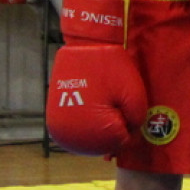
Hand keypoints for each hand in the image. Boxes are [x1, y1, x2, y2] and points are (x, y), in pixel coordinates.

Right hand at [46, 0, 146, 155]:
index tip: (129, 109)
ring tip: (107, 108)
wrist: (86, 46)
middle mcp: (69, 134)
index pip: (119, 142)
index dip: (129, 127)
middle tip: (119, 108)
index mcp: (93, 130)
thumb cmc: (113, 68)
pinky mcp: (53, 118)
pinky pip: (74, 129)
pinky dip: (85, 125)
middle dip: (114, 130)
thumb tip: (129, 137)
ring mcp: (58, 127)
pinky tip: (94, 112)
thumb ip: (137, 120)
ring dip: (98, 130)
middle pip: (101, 144)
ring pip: (86, 138)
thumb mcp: (136, 94)